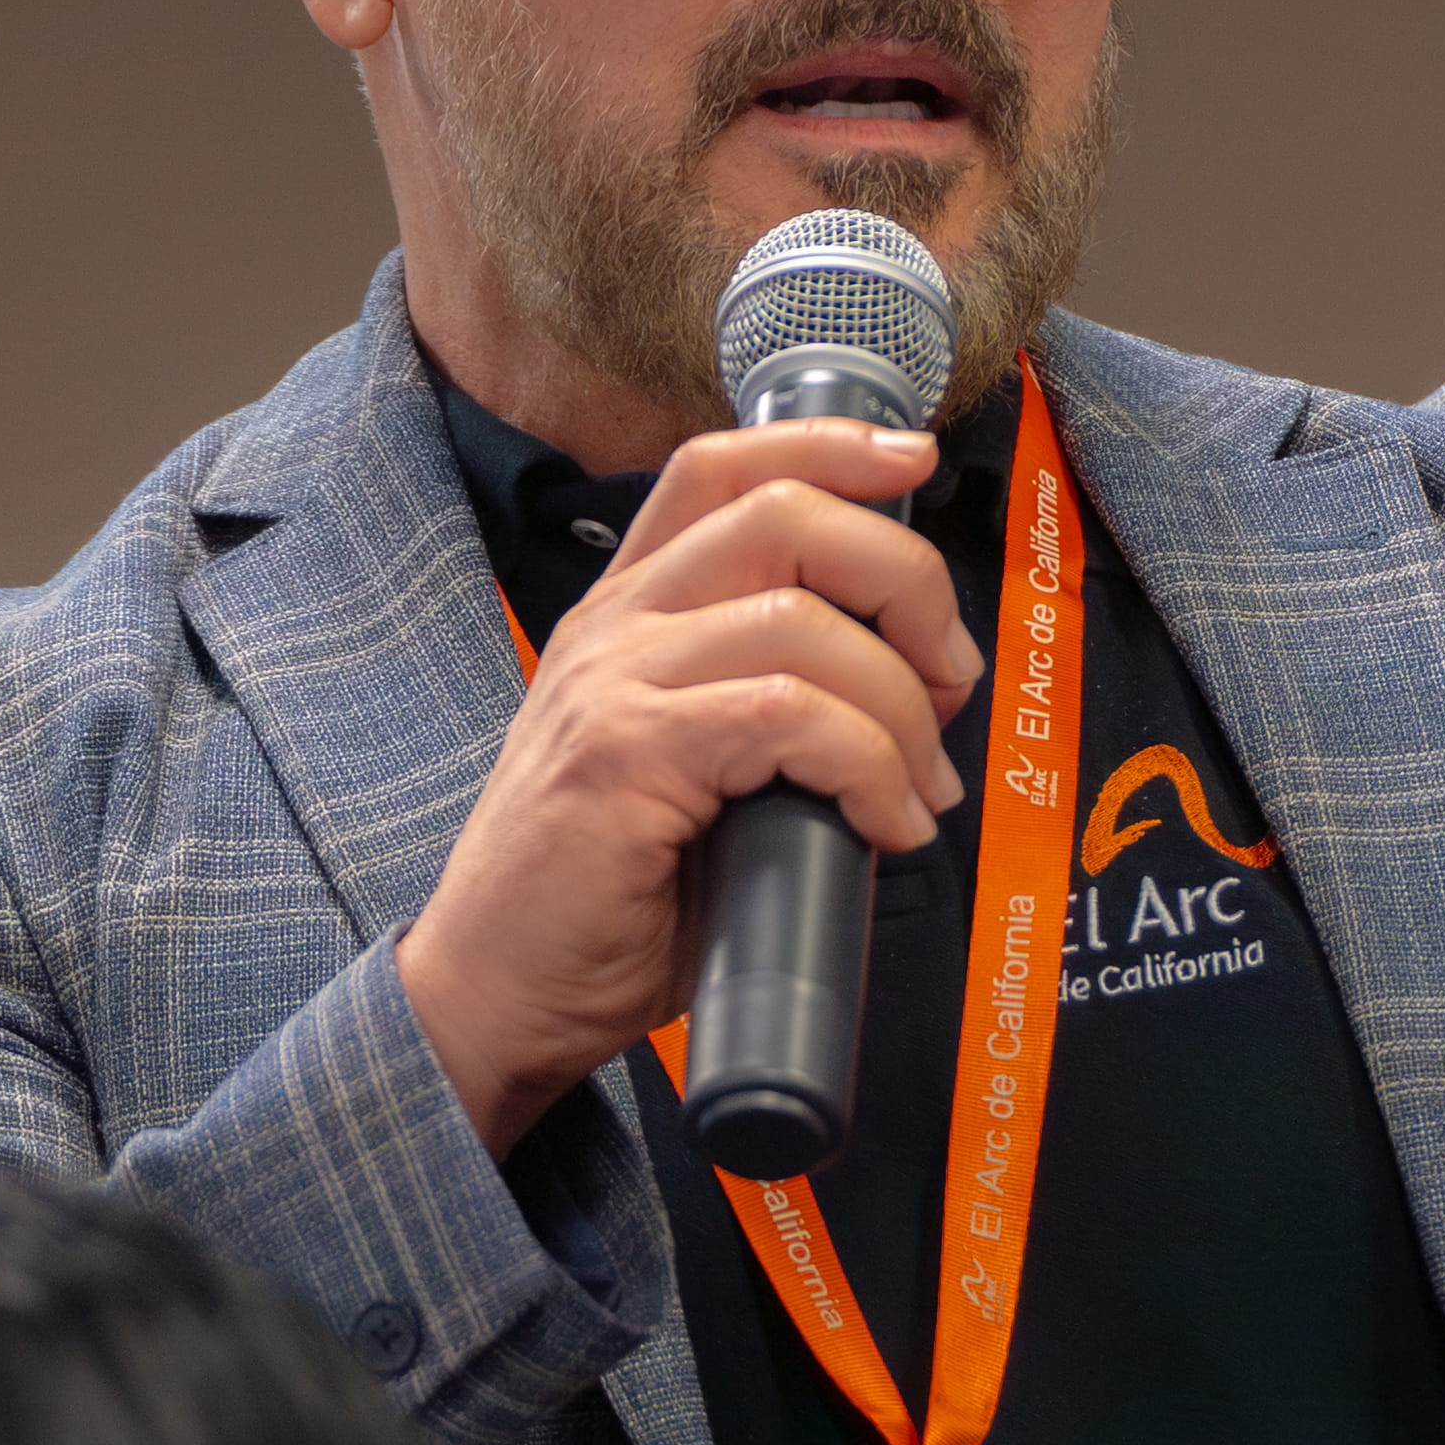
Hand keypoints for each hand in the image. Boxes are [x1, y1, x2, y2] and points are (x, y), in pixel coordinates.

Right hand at [400, 419, 979, 1154]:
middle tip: (950, 676)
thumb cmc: (606, 901)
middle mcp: (615, 626)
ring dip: (900, 705)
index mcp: (627, 613)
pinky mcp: (624, 756)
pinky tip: (884, 824)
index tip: (913, 463)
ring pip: (802, 623)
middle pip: (782, 515)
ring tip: (917, 789)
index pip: (720, 469)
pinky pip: (788, 717)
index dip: (826, 447)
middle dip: (905, 578)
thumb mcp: (694, 773)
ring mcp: (612, 685)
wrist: (495, 996)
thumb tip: (916, 698)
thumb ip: (773, 709)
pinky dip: (868, 767)